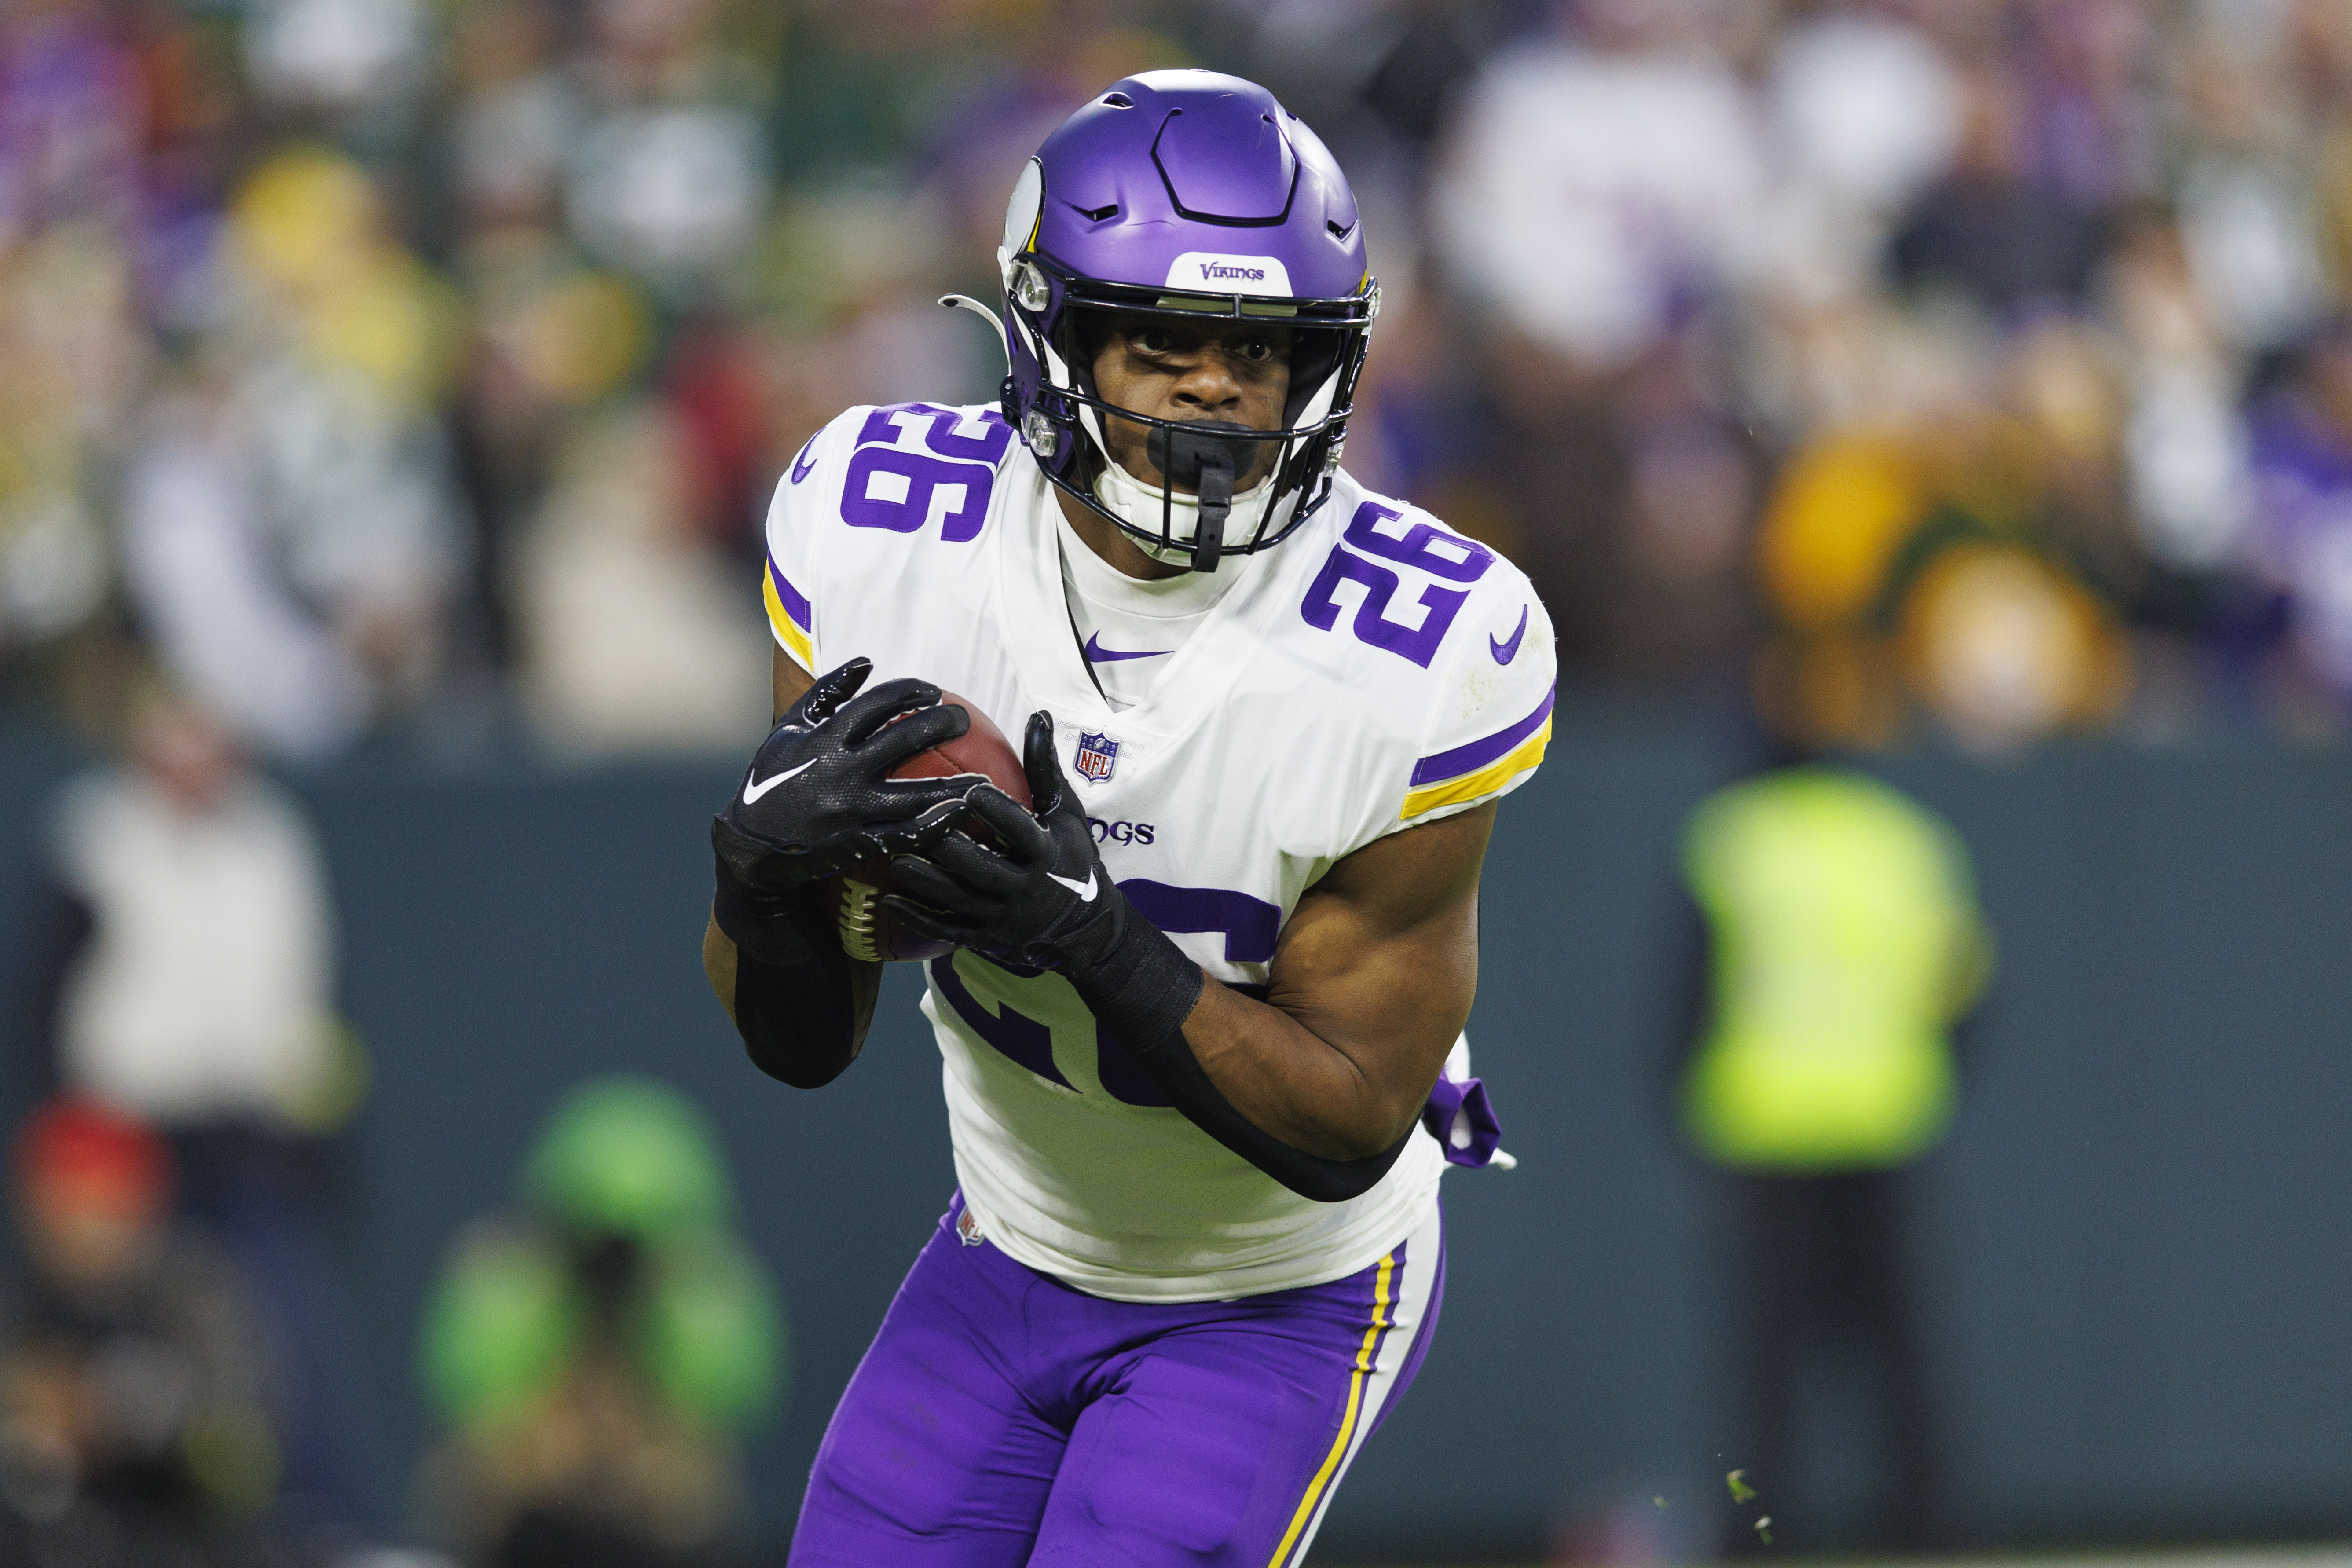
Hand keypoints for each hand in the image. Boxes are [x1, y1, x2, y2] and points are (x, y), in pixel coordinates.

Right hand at [712, 658, 975, 890]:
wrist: (750, 844)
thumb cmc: (771, 779)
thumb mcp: (789, 729)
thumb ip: (827, 692)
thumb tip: (866, 661)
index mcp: (824, 738)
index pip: (877, 704)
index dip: (910, 692)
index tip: (934, 692)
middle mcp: (839, 770)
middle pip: (903, 739)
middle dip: (941, 724)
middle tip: (963, 720)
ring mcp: (850, 809)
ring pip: (913, 793)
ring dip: (954, 785)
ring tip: (983, 780)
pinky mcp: (856, 842)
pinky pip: (903, 835)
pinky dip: (934, 825)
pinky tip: (961, 817)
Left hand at [881, 712, 1126, 972]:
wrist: (1082, 926)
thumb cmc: (1070, 856)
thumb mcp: (1066, 814)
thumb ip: (1046, 770)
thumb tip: (1039, 718)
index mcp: (1047, 856)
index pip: (1023, 833)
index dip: (1000, 814)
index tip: (973, 791)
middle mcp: (1025, 890)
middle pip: (985, 869)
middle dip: (953, 850)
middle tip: (920, 824)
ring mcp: (1002, 918)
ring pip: (960, 900)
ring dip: (927, 882)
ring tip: (896, 858)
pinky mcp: (984, 938)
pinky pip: (946, 929)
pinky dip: (917, 917)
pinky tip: (887, 899)